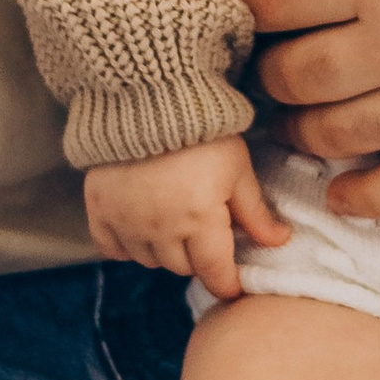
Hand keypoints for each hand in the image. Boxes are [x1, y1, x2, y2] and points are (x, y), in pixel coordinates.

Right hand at [84, 138, 292, 302]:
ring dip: (164, 250)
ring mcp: (125, 221)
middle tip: (203, 232)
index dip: (227, 283)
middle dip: (197, 257)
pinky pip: (111, 248)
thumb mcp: (237, 169)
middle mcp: (160, 229)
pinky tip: (139, 225)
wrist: (147, 96)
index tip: (233, 282)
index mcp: (200, 220)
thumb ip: (255, 212)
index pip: (216, 274)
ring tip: (173, 221)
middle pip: (182, 268)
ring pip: (149, 260)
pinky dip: (125, 244)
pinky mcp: (99, 209)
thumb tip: (280, 241)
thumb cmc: (201, 132)